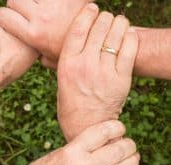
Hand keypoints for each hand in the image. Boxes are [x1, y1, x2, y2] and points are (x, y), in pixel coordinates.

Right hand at [0, 0, 93, 64]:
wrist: (99, 38)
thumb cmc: (72, 49)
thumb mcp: (52, 58)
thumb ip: (38, 56)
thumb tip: (31, 55)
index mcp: (33, 34)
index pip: (3, 16)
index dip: (3, 16)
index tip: (8, 18)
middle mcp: (41, 17)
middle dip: (16, 4)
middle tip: (25, 11)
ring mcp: (54, 2)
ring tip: (39, 7)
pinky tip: (52, 5)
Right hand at [19, 120, 139, 164]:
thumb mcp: (59, 151)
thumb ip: (81, 145)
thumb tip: (104, 138)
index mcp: (71, 152)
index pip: (101, 133)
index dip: (116, 127)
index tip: (119, 127)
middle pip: (116, 151)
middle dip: (128, 145)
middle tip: (129, 143)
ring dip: (132, 161)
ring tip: (132, 156)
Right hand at [57, 9, 138, 140]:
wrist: (86, 125)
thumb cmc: (70, 102)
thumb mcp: (60, 80)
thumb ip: (62, 60)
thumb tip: (63, 42)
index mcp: (67, 64)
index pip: (78, 28)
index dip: (87, 13)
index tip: (92, 8)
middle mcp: (85, 65)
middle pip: (99, 27)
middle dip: (104, 17)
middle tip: (106, 18)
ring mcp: (104, 72)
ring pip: (116, 34)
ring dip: (119, 23)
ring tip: (118, 24)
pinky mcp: (121, 79)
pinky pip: (130, 48)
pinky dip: (130, 37)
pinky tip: (127, 35)